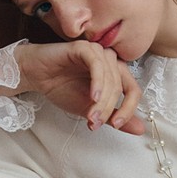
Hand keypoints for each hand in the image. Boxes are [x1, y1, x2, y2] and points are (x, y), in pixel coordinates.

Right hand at [13, 40, 144, 134]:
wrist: (36, 76)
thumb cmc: (62, 88)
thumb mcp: (91, 110)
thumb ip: (114, 117)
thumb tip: (140, 130)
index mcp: (116, 73)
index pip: (134, 91)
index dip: (129, 110)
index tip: (116, 126)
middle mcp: (110, 60)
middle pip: (121, 86)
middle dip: (109, 109)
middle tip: (95, 123)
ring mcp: (98, 51)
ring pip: (110, 78)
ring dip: (102, 101)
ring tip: (90, 116)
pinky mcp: (84, 47)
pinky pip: (97, 65)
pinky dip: (97, 82)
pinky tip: (92, 97)